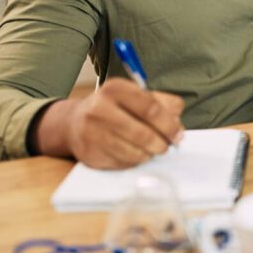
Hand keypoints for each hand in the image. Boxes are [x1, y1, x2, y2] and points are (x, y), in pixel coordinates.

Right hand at [33, 78, 184, 168]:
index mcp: (115, 89)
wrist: (74, 122)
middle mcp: (99, 109)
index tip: (178, 133)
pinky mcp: (90, 154)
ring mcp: (91, 133)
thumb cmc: (114, 108)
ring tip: (153, 149)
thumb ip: (163, 103)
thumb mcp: (136, 96)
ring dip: (150, 153)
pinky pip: (122, 163)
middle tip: (168, 145)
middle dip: (162, 143)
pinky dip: (135, 161)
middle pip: (143, 133)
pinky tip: (136, 153)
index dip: (169, 124)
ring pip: (134, 152)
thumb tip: (177, 123)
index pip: (150, 108)